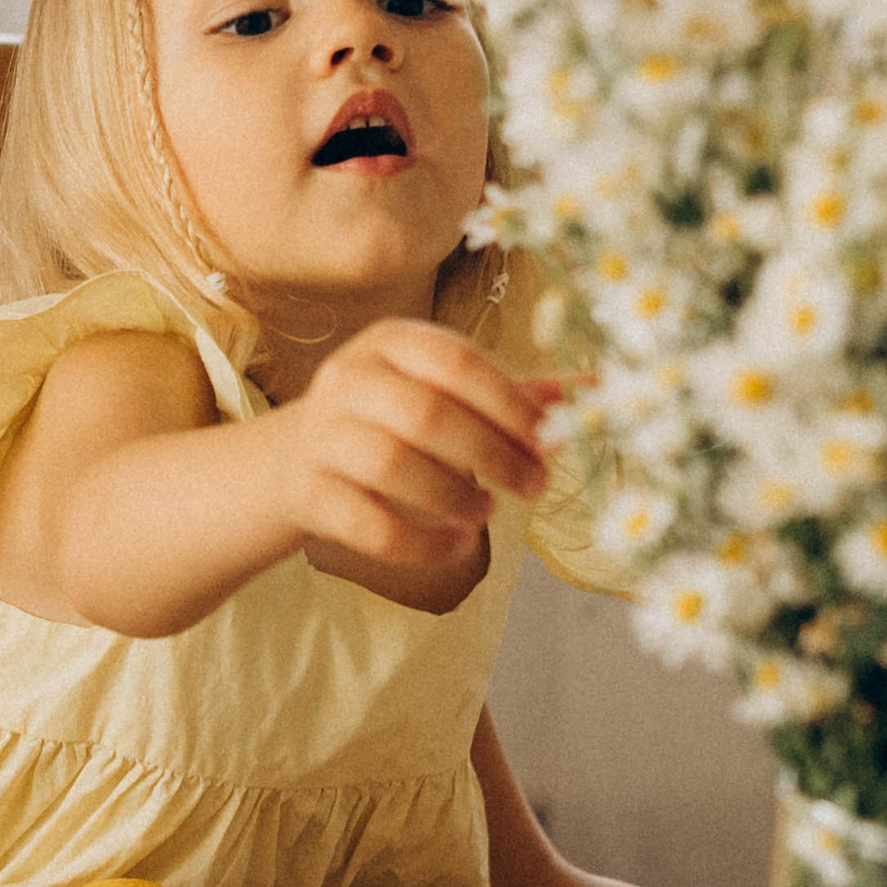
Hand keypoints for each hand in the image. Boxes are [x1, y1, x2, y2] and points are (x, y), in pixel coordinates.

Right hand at [267, 320, 553, 568]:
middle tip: (534, 485)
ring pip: (392, 466)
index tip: (550, 440)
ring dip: (454, 497)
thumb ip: (509, 393)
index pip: (456, 360)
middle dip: (492, 454)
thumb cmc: (390, 422)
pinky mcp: (308, 493)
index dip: (509, 402)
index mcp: (390, 342)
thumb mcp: (441, 391)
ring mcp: (321, 436)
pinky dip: (421, 542)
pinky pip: (369, 525)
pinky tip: (456, 544)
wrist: (294, 461)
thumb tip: (593, 392)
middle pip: (426, 414)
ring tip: (487, 513)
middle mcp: (348, 379)